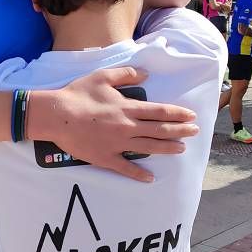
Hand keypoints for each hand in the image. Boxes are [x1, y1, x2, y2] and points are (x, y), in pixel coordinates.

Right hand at [27, 67, 200, 182]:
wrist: (56, 116)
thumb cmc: (78, 94)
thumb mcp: (102, 76)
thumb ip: (126, 74)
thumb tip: (146, 74)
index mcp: (127, 108)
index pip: (159, 111)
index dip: (177, 113)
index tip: (191, 115)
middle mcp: (127, 127)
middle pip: (160, 130)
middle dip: (180, 131)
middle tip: (194, 131)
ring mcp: (117, 144)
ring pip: (149, 148)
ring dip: (167, 149)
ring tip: (181, 149)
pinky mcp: (105, 158)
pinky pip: (126, 168)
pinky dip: (139, 174)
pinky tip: (150, 178)